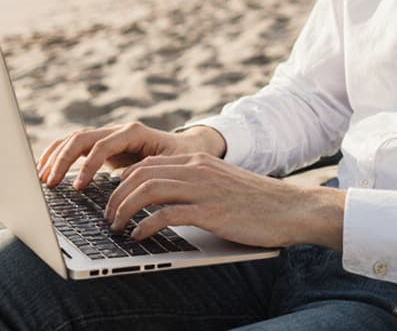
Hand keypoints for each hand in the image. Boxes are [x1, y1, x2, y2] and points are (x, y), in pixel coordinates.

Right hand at [36, 122, 225, 188]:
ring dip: (56, 156)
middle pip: (82, 138)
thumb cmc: (184, 158)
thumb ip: (153, 175)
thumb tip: (133, 194)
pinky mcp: (103, 147)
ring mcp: (109, 137)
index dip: (87, 165)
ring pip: (74, 139)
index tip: (78, 187)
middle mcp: (118, 132)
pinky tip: (46, 171)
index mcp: (134, 133)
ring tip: (42, 178)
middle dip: (63, 159)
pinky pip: (75, 147)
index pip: (102, 144)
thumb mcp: (173, 166)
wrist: (190, 147)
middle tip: (50, 183)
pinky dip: (59, 155)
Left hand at [103, 152, 345, 250]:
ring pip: (147, 190)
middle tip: (107, 216)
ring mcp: (202, 188)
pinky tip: (139, 236)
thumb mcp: (220, 184)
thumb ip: (194, 184)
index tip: (112, 199)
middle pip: (140, 174)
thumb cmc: (257, 202)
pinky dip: (145, 225)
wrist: (289, 208)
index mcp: (197, 160)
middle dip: (115, 196)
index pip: (147, 163)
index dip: (122, 181)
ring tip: (116, 227)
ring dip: (123, 209)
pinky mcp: (209, 211)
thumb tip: (162, 200)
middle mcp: (196, 169)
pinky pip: (165, 214)